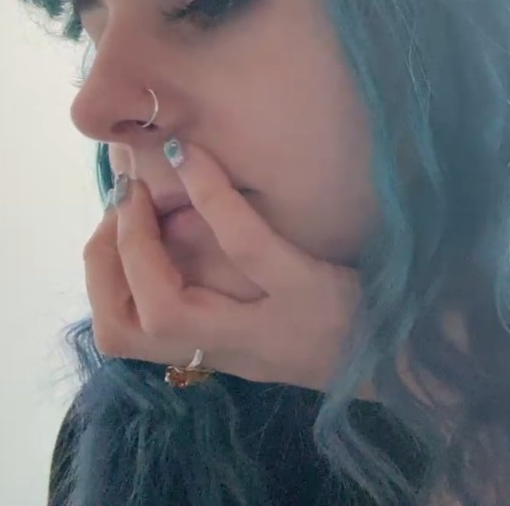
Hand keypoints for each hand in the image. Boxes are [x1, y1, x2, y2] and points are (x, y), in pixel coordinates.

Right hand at [82, 140, 360, 389]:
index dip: (100, 280)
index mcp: (216, 352)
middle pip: (125, 332)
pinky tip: (196, 156)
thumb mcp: (268, 321)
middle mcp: (231, 349)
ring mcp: (265, 325)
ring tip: (138, 189)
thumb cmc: (337, 321)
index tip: (107, 229)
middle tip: (117, 206)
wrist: (409, 352)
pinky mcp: (304, 291)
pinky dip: (212, 198)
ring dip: (137, 243)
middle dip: (103, 263)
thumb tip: (173, 223)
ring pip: (166, 305)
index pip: (122, 337)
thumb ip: (221, 292)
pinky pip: (245, 245)